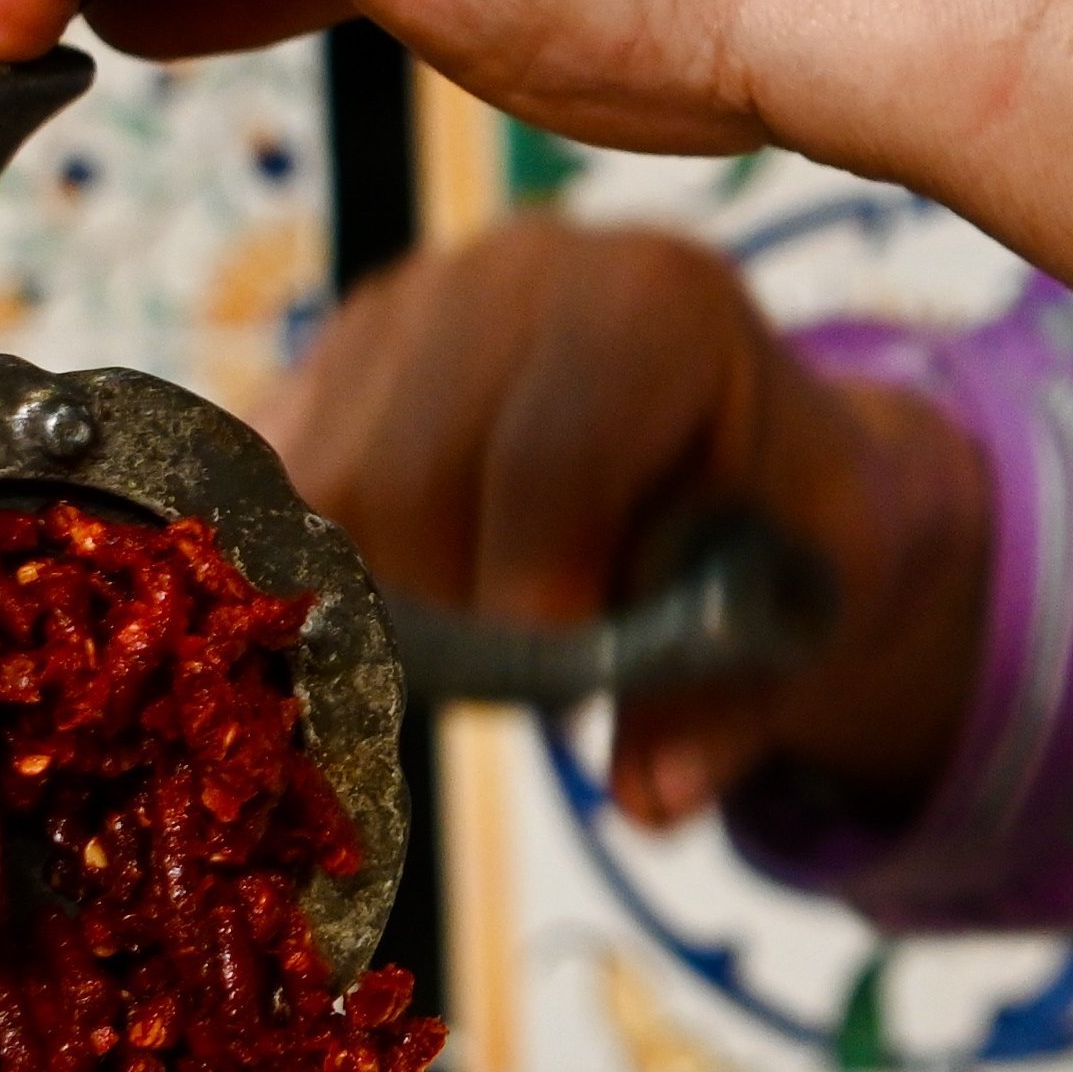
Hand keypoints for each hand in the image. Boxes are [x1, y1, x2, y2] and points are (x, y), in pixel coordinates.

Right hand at [273, 220, 991, 827]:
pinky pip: (265, 490)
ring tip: (471, 638)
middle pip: (403, 478)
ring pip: (316, 495)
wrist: (738, 444)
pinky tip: (388, 610)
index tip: (562, 695)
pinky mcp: (327, 357)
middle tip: (514, 682)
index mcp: (654, 302)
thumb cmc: (777, 516)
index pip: (551, 461)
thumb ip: (734, 703)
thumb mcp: (807, 601)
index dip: (539, 596)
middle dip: (450, 615)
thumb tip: (652, 799)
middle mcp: (516, 272)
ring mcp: (405, 304)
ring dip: (374, 603)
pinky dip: (309, 574)